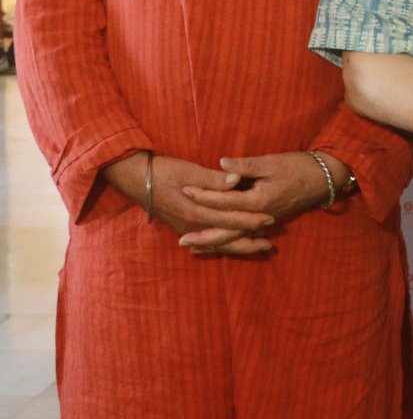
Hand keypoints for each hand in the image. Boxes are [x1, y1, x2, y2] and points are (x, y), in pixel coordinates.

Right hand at [101, 152, 274, 254]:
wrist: (135, 179)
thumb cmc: (164, 171)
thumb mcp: (189, 170)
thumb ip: (213, 178)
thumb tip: (236, 180)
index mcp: (196, 210)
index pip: (230, 219)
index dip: (251, 220)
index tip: (270, 219)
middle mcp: (192, 225)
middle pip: (226, 238)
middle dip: (248, 240)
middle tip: (269, 244)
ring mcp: (185, 229)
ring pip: (216, 244)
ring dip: (238, 246)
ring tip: (257, 247)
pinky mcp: (181, 228)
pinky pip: (205, 243)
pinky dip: (219, 246)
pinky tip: (229, 248)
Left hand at [179, 151, 344, 252]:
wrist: (323, 178)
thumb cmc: (298, 167)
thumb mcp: (272, 162)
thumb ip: (245, 165)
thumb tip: (222, 163)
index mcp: (258, 200)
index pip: (224, 200)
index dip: (204, 195)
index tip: (184, 190)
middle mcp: (259, 216)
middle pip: (227, 230)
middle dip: (203, 235)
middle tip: (181, 240)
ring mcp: (265, 221)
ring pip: (236, 238)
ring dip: (215, 244)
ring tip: (194, 249)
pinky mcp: (268, 221)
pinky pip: (245, 237)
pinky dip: (231, 242)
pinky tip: (219, 245)